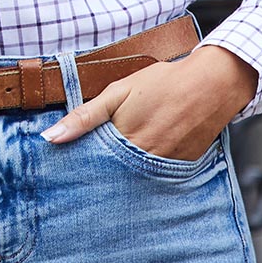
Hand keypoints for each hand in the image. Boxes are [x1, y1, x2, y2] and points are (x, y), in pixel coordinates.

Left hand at [42, 45, 257, 160]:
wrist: (210, 85)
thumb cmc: (162, 83)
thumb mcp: (117, 92)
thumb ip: (84, 116)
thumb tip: (51, 137)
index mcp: (124, 143)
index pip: (93, 166)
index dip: (81, 164)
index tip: (68, 167)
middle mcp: (144, 162)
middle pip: (114, 176)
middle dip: (101, 172)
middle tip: (89, 169)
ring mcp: (165, 168)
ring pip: (135, 179)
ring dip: (124, 173)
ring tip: (119, 160)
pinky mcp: (182, 169)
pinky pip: (158, 176)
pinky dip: (147, 170)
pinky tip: (145, 156)